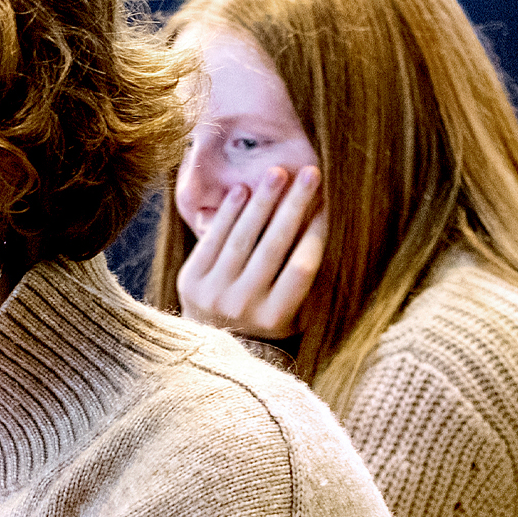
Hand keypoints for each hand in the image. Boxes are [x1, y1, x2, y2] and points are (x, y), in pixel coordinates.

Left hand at [177, 165, 325, 339]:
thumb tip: (328, 229)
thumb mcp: (292, 314)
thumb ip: (305, 281)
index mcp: (276, 318)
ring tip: (277, 173)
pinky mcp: (189, 281)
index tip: (328, 204)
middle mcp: (243, 307)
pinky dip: (228, 214)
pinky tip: (242, 190)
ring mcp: (213, 294)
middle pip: (273, 248)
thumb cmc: (263, 321)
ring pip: (242, 239)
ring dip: (261, 202)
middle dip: (293, 206)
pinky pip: (212, 240)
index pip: (301, 269)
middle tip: (311, 173)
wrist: (209, 344)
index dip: (315, 235)